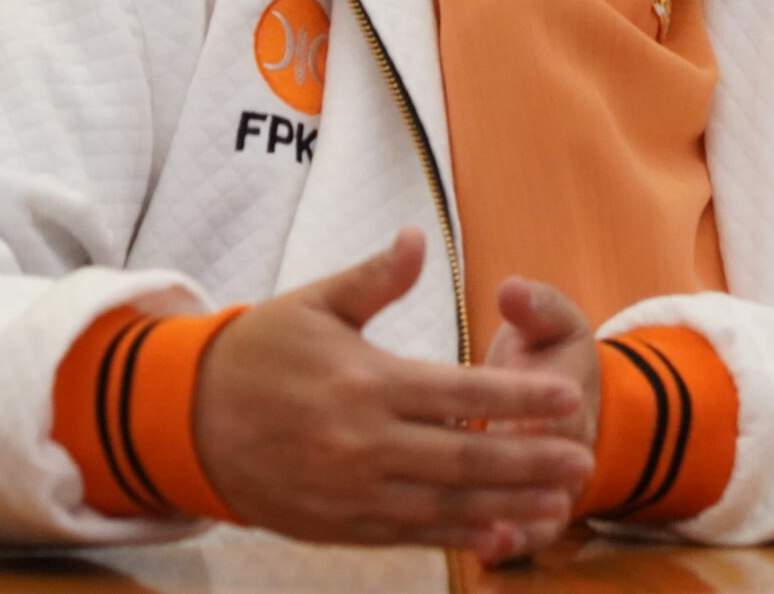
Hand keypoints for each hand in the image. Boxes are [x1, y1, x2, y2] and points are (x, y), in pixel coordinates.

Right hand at [193, 228, 592, 552]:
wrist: (188, 421)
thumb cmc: (258, 352)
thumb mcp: (315, 303)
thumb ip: (375, 278)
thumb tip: (418, 238)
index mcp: (366, 381)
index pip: (460, 392)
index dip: (521, 399)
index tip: (570, 398)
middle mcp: (365, 442)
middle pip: (466, 455)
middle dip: (532, 460)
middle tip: (585, 459)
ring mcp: (353, 490)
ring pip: (447, 502)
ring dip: (510, 505)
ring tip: (561, 503)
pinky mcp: (341, 524)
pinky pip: (412, 534)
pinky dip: (460, 536)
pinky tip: (502, 536)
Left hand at [476, 278, 600, 563]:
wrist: (572, 393)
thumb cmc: (550, 350)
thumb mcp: (552, 320)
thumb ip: (535, 306)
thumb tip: (512, 289)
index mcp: (566, 395)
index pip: (552, 410)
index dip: (534, 420)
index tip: (513, 424)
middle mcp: (565, 448)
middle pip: (547, 472)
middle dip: (524, 488)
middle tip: (498, 506)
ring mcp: (553, 485)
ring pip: (541, 515)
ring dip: (519, 532)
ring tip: (493, 546)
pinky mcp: (532, 509)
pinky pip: (529, 536)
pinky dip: (513, 548)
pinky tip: (485, 558)